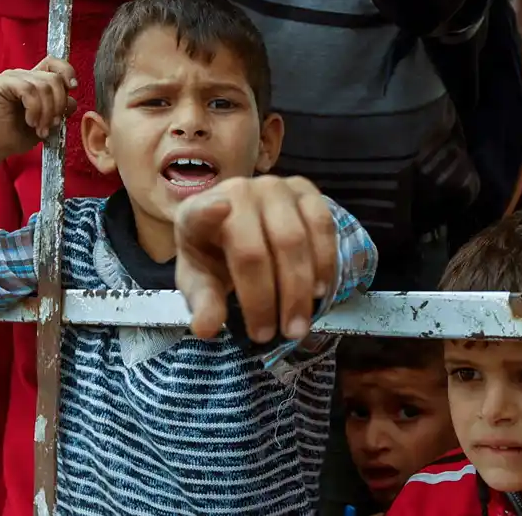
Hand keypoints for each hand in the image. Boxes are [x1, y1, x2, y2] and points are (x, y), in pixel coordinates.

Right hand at [0, 57, 77, 197]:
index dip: (67, 72)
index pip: (55, 64)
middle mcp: (25, 75)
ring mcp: (13, 77)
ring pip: (43, 86)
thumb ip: (59, 109)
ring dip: (46, 112)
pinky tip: (30, 121)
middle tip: (52, 125)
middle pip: (54, 79)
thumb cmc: (16, 135)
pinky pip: (29, 90)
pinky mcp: (2, 82)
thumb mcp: (46, 122)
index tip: (73, 89)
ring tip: (39, 129)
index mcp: (35, 81)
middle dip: (59, 105)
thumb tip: (72, 101)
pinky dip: (34, 109)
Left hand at [174, 175, 337, 342]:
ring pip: (293, 240)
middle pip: (255, 249)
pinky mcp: (304, 189)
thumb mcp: (202, 282)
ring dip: (300, 290)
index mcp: (196, 214)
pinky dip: (324, 262)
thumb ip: (204, 302)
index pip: (199, 212)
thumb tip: (206, 329)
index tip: (218, 209)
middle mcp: (236, 191)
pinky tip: (320, 291)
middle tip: (275, 335)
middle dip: (268, 299)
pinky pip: (322, 226)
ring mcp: (273, 187)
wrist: (241, 229)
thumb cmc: (216, 257)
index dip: (208, 211)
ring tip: (297, 325)